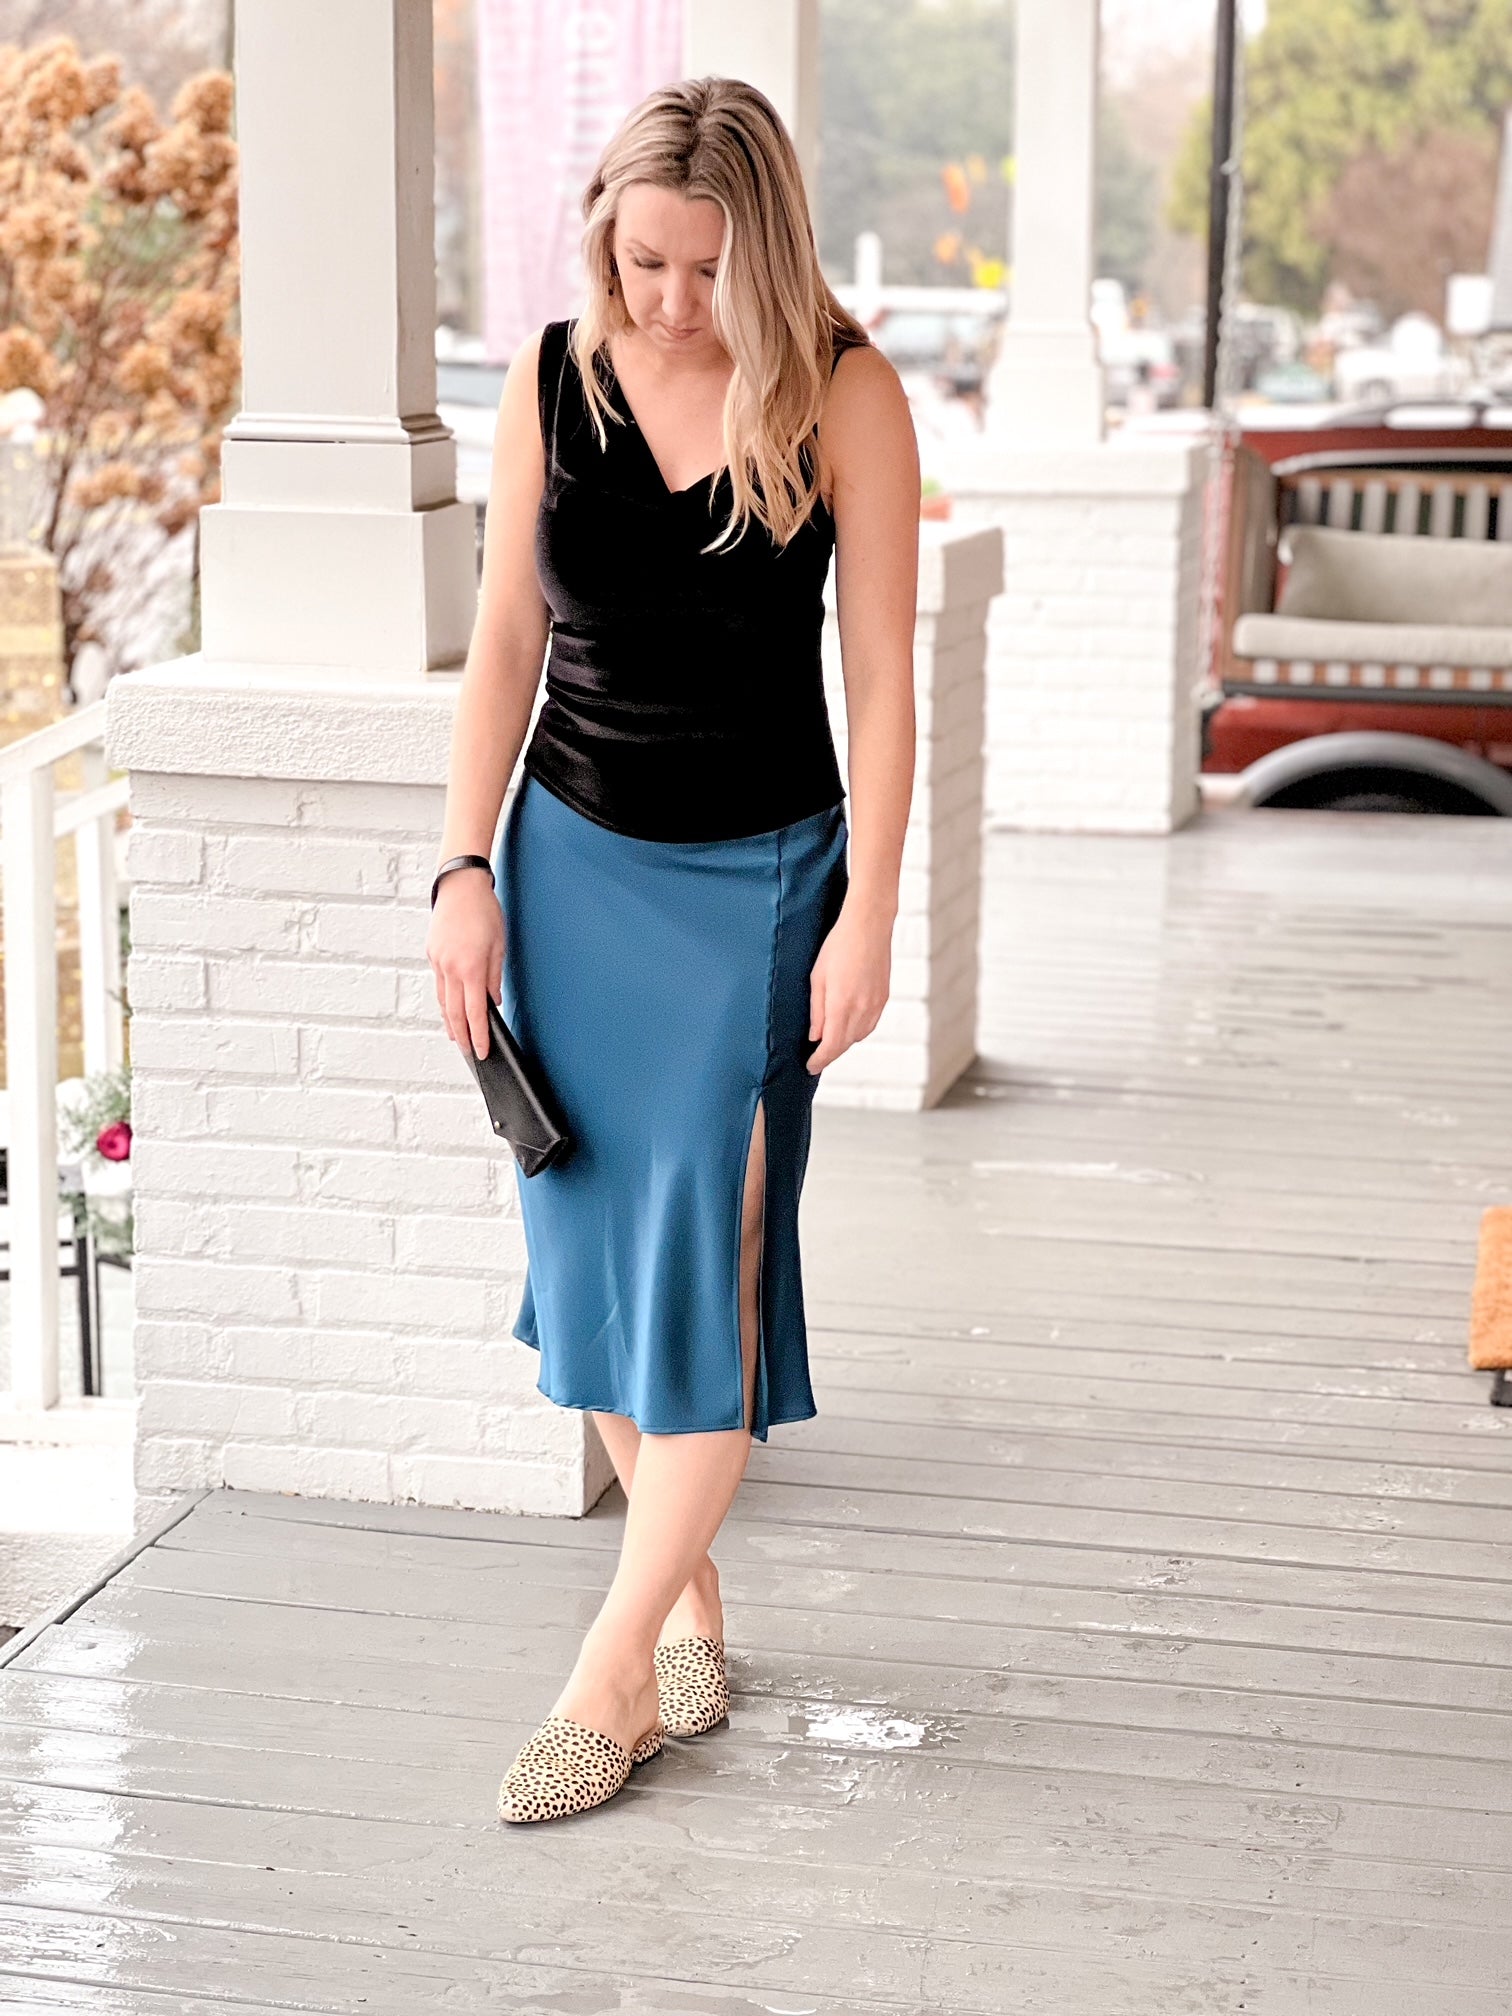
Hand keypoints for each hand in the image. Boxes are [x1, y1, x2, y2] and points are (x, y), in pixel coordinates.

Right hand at [426, 867, 503, 1060]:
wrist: (459, 886)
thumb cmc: (484, 912)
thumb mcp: (498, 946)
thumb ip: (494, 977)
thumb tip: (493, 1002)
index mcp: (470, 968)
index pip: (475, 1012)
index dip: (479, 1035)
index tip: (483, 1051)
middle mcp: (450, 968)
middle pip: (455, 1013)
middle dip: (463, 1036)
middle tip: (470, 1053)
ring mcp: (437, 962)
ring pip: (443, 1001)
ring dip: (451, 1022)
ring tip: (458, 1038)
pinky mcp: (432, 954)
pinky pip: (439, 984)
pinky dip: (445, 1001)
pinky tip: (450, 1009)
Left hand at [806, 897, 891, 1072]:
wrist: (869, 926)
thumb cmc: (838, 947)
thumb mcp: (818, 978)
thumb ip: (817, 1011)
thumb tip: (815, 1036)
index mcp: (841, 1004)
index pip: (831, 1046)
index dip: (820, 1060)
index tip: (810, 1067)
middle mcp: (862, 1009)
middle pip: (846, 1044)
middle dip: (831, 1052)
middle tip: (816, 1055)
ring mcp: (876, 1004)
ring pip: (859, 1036)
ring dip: (845, 1041)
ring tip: (831, 1040)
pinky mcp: (884, 997)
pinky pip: (870, 1024)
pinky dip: (858, 1030)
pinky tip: (848, 1024)